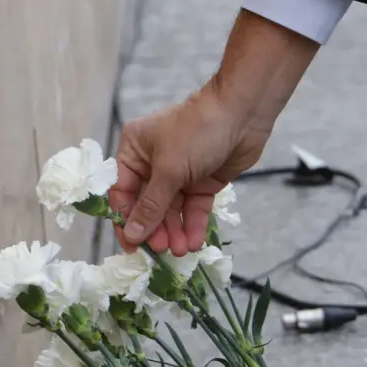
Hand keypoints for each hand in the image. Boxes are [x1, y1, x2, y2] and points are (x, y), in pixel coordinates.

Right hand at [109, 83, 271, 255]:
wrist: (243, 114)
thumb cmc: (197, 132)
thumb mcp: (169, 170)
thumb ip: (150, 206)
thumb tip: (132, 235)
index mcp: (134, 151)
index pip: (122, 192)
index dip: (125, 220)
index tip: (132, 246)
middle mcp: (153, 164)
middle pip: (147, 206)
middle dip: (155, 229)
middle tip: (162, 250)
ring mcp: (178, 175)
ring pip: (171, 211)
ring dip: (175, 232)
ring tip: (181, 251)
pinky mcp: (201, 183)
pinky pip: (193, 209)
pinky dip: (193, 225)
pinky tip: (195, 241)